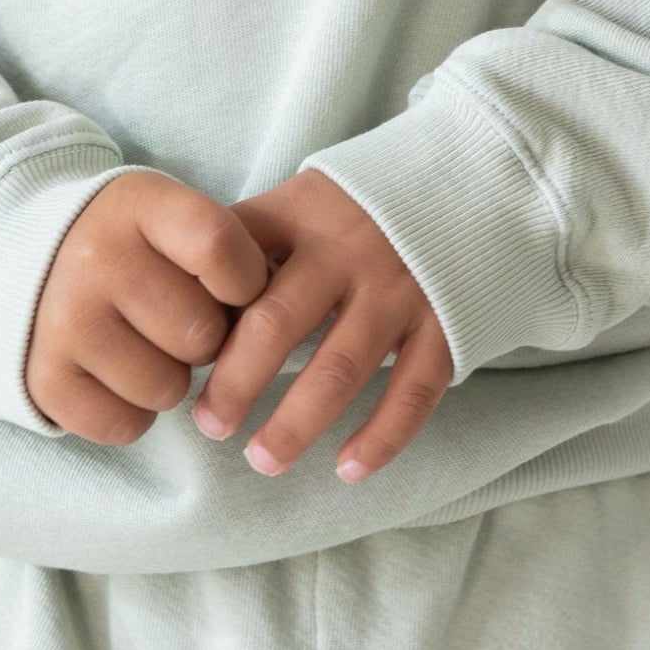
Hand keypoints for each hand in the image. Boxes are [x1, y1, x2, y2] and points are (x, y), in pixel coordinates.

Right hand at [25, 167, 269, 441]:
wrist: (27, 254)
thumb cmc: (131, 241)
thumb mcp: (172, 215)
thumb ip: (226, 252)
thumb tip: (277, 318)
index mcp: (139, 205)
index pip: (220, 248)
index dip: (246, 281)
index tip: (233, 286)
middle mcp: (96, 258)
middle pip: (202, 333)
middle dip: (207, 338)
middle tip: (180, 319)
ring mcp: (64, 321)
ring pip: (168, 388)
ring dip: (171, 378)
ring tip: (145, 344)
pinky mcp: (43, 378)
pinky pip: (126, 426)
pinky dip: (134, 412)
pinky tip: (118, 373)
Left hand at [190, 167, 452, 483]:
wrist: (473, 180)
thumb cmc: (362, 206)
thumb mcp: (304, 199)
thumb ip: (251, 241)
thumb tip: (180, 299)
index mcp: (302, 216)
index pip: (236, 268)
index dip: (202, 318)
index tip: (176, 362)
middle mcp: (349, 252)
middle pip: (277, 323)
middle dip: (236, 382)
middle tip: (211, 425)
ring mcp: (400, 290)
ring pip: (340, 369)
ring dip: (297, 423)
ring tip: (262, 459)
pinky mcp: (445, 324)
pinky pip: (411, 391)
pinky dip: (381, 437)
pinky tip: (347, 469)